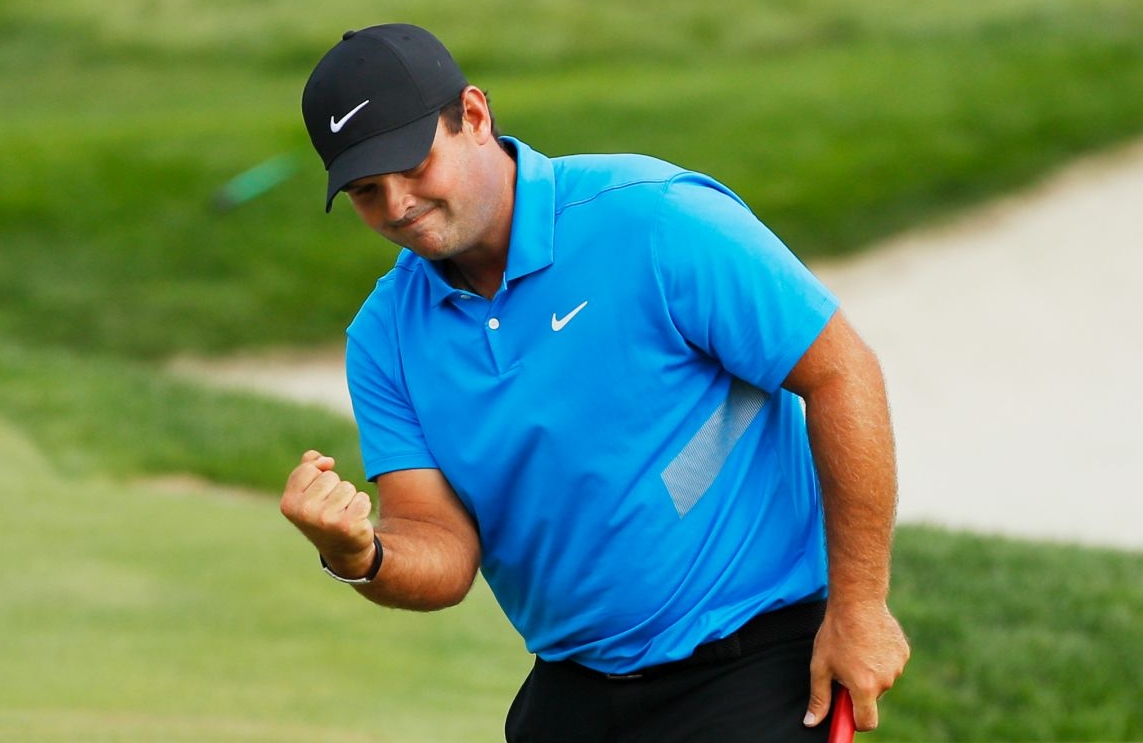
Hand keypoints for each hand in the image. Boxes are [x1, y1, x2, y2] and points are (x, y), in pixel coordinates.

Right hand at [280, 450, 376, 577]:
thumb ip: (309, 468)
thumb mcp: (308, 492)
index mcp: (288, 503)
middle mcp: (303, 512)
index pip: (309, 468)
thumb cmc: (324, 515)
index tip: (317, 497)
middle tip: (332, 510)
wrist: (343, 550)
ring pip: (347, 487)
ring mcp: (324, 519)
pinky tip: (355, 520)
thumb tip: (324, 460)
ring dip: (350, 498)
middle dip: (335, 489)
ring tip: (343, 515)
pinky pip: (362, 498)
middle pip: (330, 477)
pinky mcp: (347, 525)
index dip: (318, 477)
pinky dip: (362, 506)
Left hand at [804, 600, 909, 731]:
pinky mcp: (904, 652)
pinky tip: (869, 642)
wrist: (857, 601)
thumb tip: (811, 722)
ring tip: (856, 649)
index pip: (867, 722)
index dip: (855, 721)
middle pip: (872, 699)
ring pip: (882, 681)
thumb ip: (819, 698)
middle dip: (859, 689)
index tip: (847, 712)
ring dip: (871, 673)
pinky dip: (881, 659)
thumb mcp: (820, 666)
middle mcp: (885, 680)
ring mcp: (897, 666)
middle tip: (845, 666)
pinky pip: (891, 665)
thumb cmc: (836, 633)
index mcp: (864, 687)